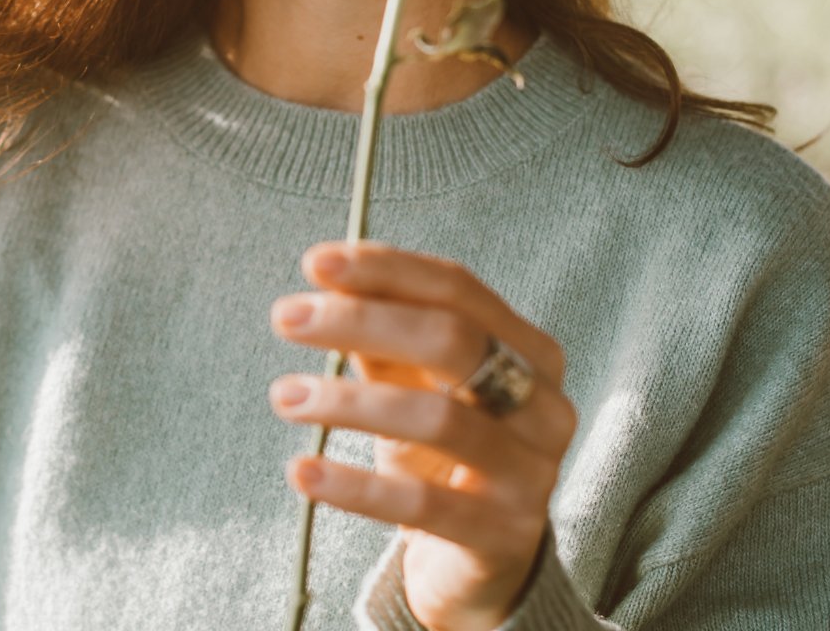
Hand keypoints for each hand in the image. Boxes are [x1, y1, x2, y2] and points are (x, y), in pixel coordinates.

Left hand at [269, 241, 576, 630]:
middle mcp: (544, 404)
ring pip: (438, 417)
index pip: (457, 289)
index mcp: (529, 350)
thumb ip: (379, 333)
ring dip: (348, 399)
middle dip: (362, 320)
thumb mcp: (411, 384)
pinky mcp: (504, 536)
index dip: (386, 269)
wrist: (476, 565)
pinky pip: (422, 505)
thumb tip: (327, 278)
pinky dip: (354, 485)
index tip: (315, 263)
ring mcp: (531, 472)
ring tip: (285, 394)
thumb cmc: (439, 453)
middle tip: (287, 317)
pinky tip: (302, 470)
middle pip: (452, 339)